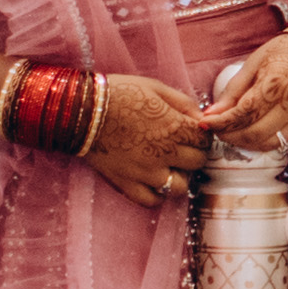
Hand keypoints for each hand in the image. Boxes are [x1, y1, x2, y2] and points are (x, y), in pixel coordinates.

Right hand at [84, 74, 220, 209]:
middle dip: (193, 155)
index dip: (201, 136)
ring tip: (168, 166)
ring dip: (178, 177)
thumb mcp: (156, 88)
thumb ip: (184, 103)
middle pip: (197, 163)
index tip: (193, 134)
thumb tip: (202, 118)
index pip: (205, 141)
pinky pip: (151, 200)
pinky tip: (153, 182)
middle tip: (181, 148)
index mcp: (174, 127)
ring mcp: (146, 171)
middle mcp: (165, 152)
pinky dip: (157, 195)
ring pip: (179, 187)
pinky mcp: (127, 183)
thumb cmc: (119, 93)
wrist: (82, 109)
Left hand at [202, 30, 287, 152]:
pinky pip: (279, 143)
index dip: (220, 122)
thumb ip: (233, 90)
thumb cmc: (286, 52)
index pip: (242, 114)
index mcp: (274, 86)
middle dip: (228, 135)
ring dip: (243, 142)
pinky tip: (250, 133)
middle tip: (216, 129)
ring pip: (265, 143)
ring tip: (231, 132)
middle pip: (252, 133)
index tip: (205, 122)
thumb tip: (213, 111)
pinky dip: (260, 143)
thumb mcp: (254, 63)